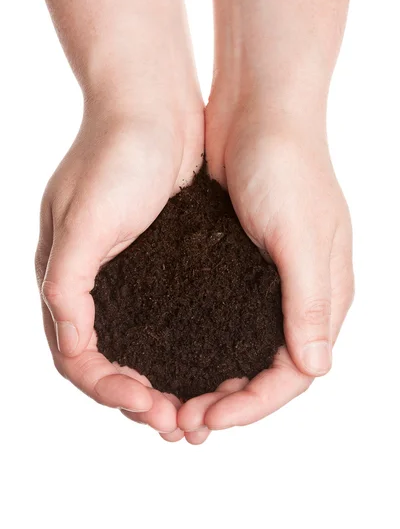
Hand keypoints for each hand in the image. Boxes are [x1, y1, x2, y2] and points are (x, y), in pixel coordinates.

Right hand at [35, 106, 203, 438]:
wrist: (152, 104)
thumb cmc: (115, 152)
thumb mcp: (84, 216)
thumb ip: (67, 281)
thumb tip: (69, 345)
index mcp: (65, 279)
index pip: (76, 358)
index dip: (108, 391)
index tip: (149, 406)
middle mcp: (93, 284)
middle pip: (108, 363)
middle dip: (138, 398)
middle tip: (179, 424)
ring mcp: (126, 275)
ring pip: (138, 348)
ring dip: (161, 382)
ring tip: (195, 410)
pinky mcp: (158, 263)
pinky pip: (164, 321)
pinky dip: (180, 350)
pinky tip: (207, 363)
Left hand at [178, 123, 353, 431]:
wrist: (258, 112)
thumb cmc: (286, 165)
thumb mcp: (298, 234)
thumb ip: (309, 301)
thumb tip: (316, 367)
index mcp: (326, 296)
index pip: (295, 373)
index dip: (255, 404)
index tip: (210, 415)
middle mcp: (300, 296)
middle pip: (270, 370)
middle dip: (232, 401)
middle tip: (186, 418)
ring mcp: (270, 282)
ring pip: (245, 351)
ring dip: (216, 379)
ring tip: (178, 398)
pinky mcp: (242, 265)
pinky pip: (226, 321)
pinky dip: (205, 346)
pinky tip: (177, 354)